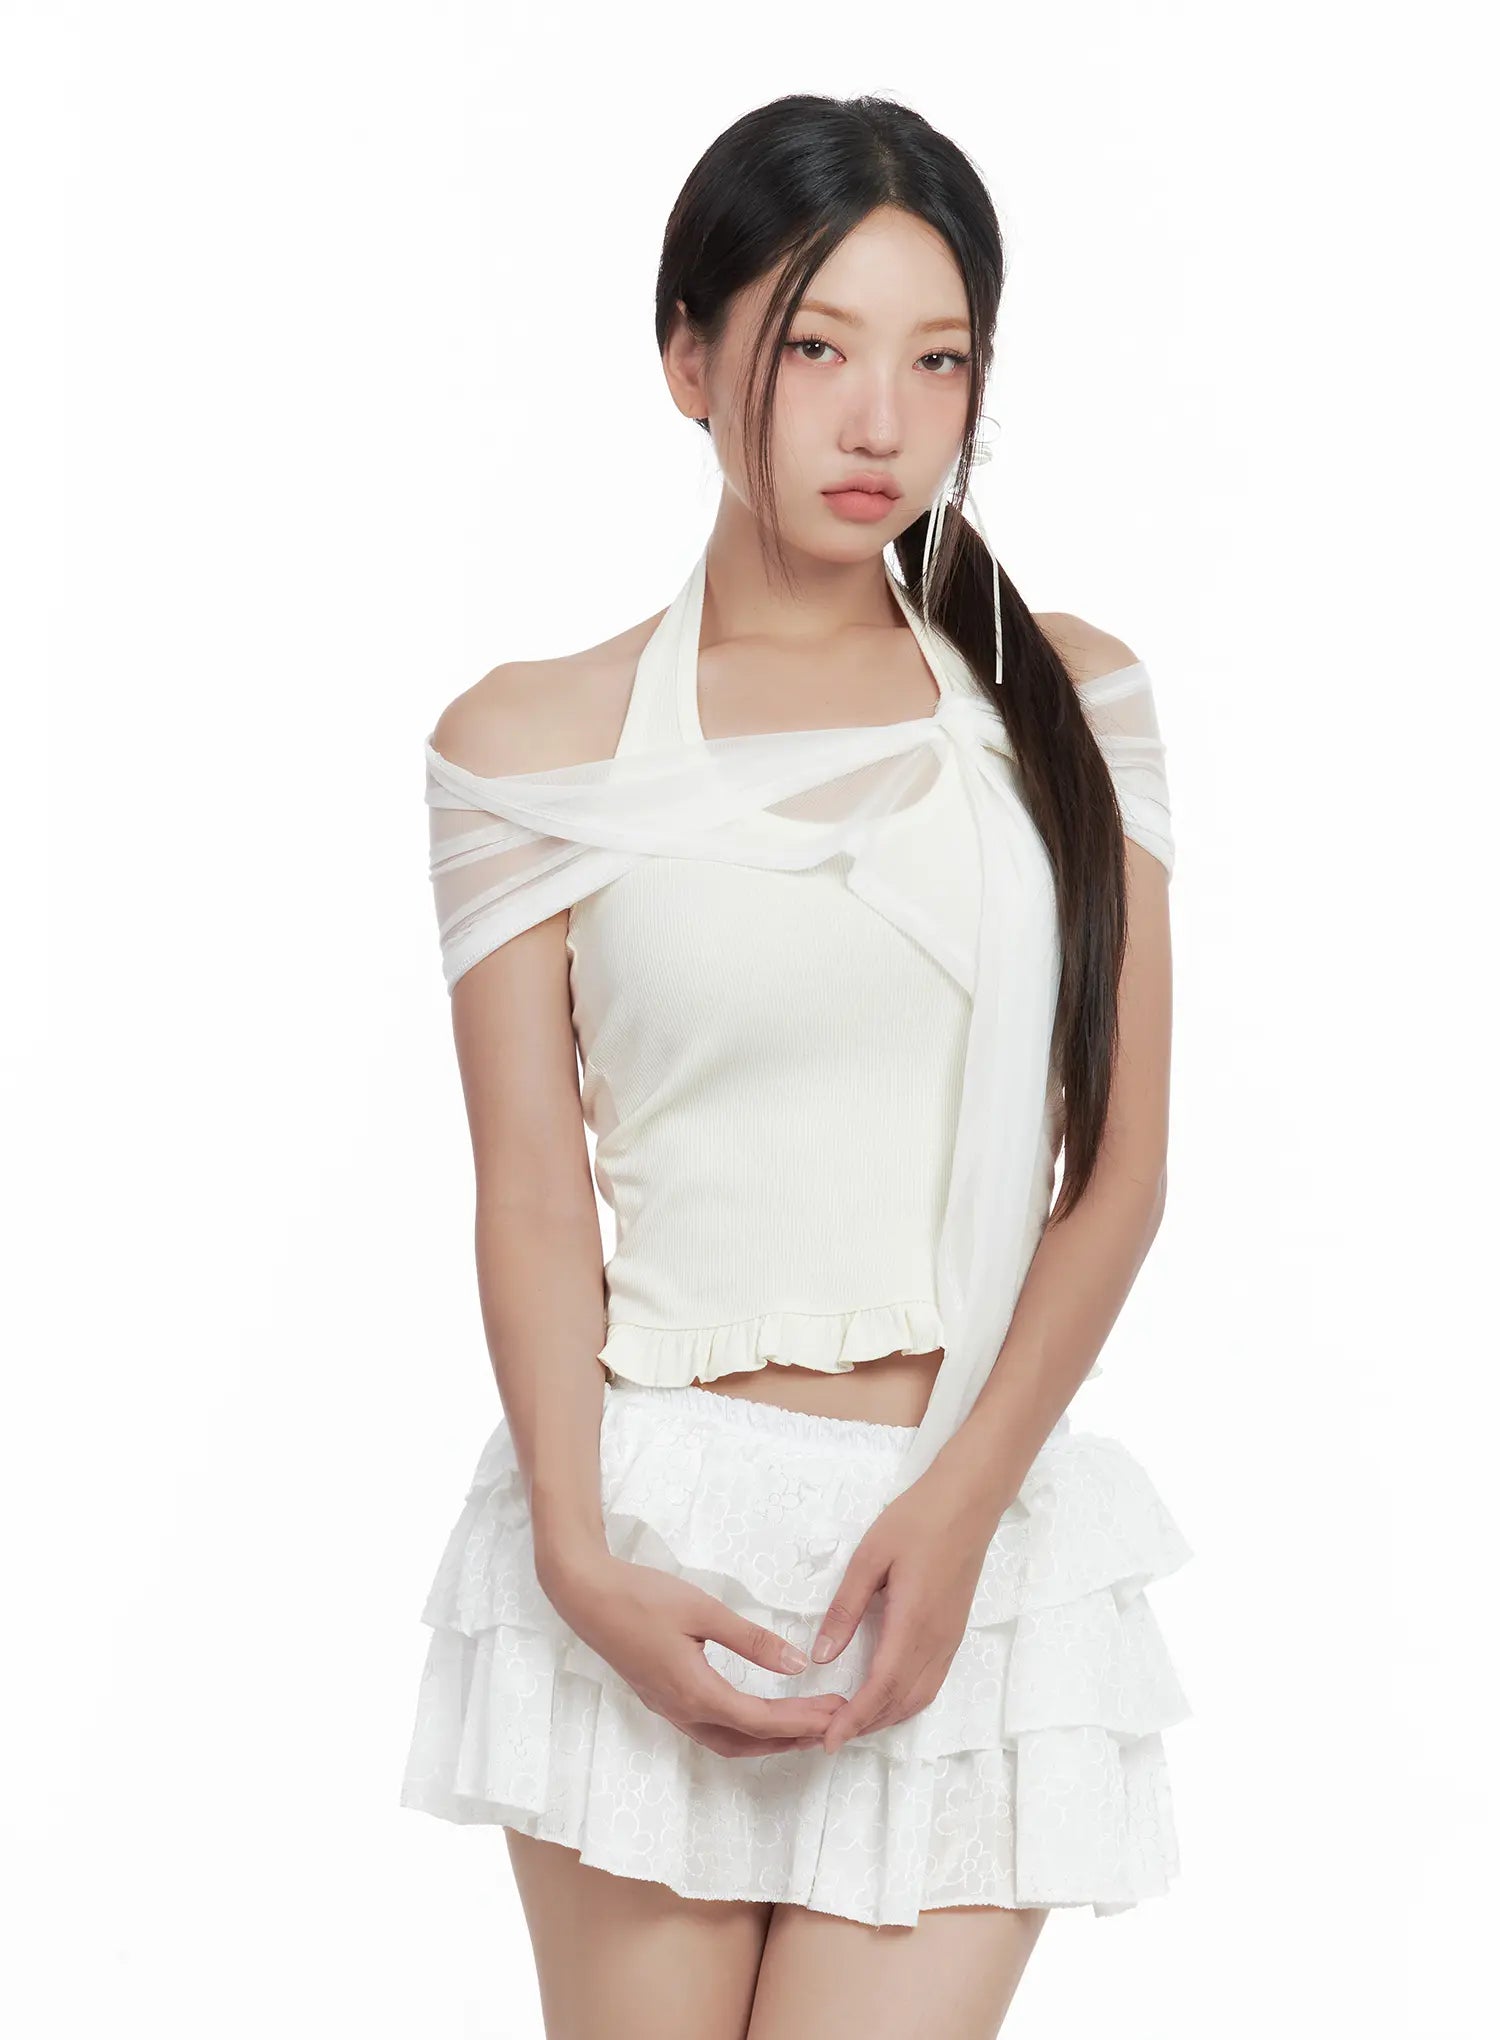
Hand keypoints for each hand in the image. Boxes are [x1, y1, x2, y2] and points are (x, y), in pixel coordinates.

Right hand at [541, 1549, 846, 1758]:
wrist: (584, 1595)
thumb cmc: (641, 1597)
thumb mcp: (703, 1610)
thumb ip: (751, 1640)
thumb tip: (796, 1664)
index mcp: (695, 1693)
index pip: (761, 1721)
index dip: (802, 1721)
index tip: (837, 1714)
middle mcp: (682, 1711)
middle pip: (747, 1742)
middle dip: (791, 1738)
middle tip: (831, 1724)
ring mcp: (668, 1708)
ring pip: (726, 1741)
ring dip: (766, 1739)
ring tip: (802, 1726)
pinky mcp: (661, 1697)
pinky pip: (710, 1728)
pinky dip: (742, 1729)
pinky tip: (755, 1713)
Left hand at [808, 1468, 1002, 1755]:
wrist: (968, 1502)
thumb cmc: (916, 1521)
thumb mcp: (869, 1558)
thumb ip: (845, 1609)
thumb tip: (821, 1656)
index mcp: (913, 1623)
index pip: (881, 1687)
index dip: (854, 1719)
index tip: (827, 1742)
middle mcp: (936, 1641)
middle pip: (901, 1703)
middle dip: (865, 1727)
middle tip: (828, 1737)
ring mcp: (949, 1640)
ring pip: (919, 1698)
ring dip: (885, 1718)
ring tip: (851, 1724)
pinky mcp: (954, 1634)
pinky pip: (930, 1683)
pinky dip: (904, 1702)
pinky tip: (884, 1698)